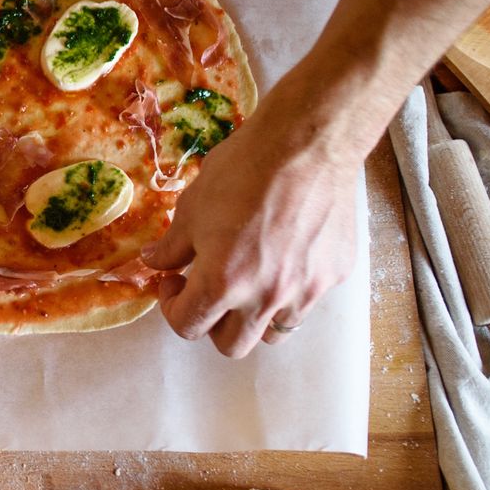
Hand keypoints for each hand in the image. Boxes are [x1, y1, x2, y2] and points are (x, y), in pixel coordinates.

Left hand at [142, 100, 362, 357]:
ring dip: (253, 316)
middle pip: (232, 345)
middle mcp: (266, 298)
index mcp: (223, 283)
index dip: (171, 306)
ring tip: (247, 280)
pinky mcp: (334, 276)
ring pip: (274, 332)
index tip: (173, 281)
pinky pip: (307, 300)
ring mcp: (306, 291)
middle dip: (211, 323)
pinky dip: (289, 290)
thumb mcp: (192, 207)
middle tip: (206, 289)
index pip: (188, 326)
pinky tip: (282, 255)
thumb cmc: (243, 170)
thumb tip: (155, 263)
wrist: (306, 144)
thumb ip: (172, 246)